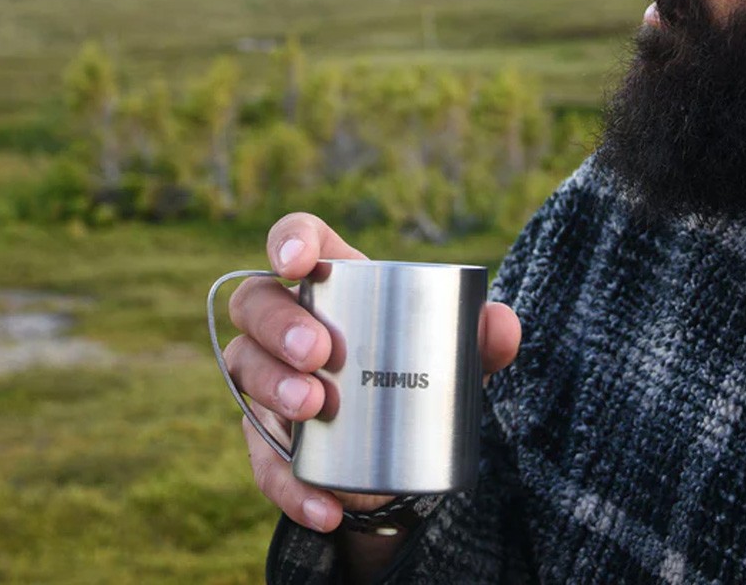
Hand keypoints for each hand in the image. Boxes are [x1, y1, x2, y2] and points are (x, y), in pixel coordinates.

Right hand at [225, 212, 521, 533]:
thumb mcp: (456, 356)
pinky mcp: (266, 438)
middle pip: (254, 301)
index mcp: (333, 280)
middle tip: (319, 354)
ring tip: (315, 408)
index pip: (295, 239)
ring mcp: (269, 377)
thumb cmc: (421, 372)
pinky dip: (289, 483)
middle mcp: (287, 321)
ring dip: (273, 385)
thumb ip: (483, 337)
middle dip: (278, 323)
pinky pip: (261, 459)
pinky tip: (326, 506)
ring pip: (244, 365)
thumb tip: (502, 323)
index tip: (297, 263)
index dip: (288, 240)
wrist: (405, 455)